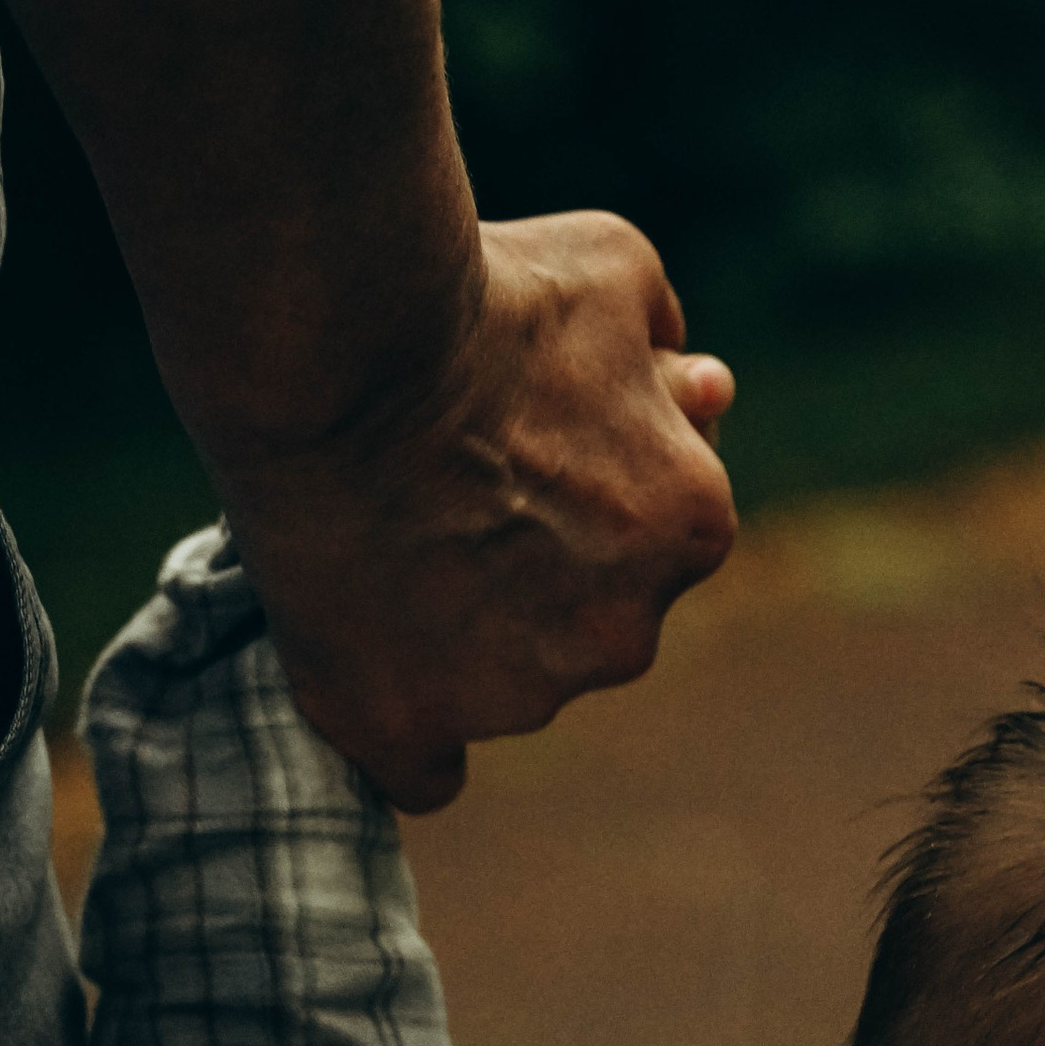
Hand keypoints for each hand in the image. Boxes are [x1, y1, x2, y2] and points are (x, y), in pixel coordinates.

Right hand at [216, 210, 737, 809]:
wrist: (345, 345)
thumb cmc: (482, 295)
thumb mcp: (614, 273)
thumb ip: (665, 349)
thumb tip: (699, 392)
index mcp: (692, 528)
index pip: (655, 538)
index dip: (587, 493)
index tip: (515, 450)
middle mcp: (625, 635)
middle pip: (587, 622)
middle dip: (531, 568)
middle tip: (439, 489)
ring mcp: (518, 694)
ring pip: (506, 683)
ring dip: (461, 634)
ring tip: (381, 536)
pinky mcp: (409, 723)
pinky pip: (424, 771)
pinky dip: (405, 732)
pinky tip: (375, 681)